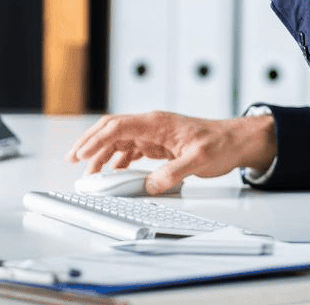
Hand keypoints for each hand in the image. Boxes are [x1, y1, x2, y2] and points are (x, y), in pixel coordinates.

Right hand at [66, 111, 276, 194]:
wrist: (237, 141)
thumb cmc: (220, 143)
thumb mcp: (199, 160)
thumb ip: (173, 173)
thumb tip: (149, 186)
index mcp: (157, 123)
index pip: (118, 127)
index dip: (96, 140)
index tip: (82, 154)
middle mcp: (151, 125)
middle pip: (111, 130)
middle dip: (89, 143)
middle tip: (72, 159)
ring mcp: (153, 135)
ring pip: (118, 141)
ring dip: (102, 155)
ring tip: (90, 173)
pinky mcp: (158, 145)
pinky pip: (131, 150)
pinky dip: (117, 161)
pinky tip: (112, 173)